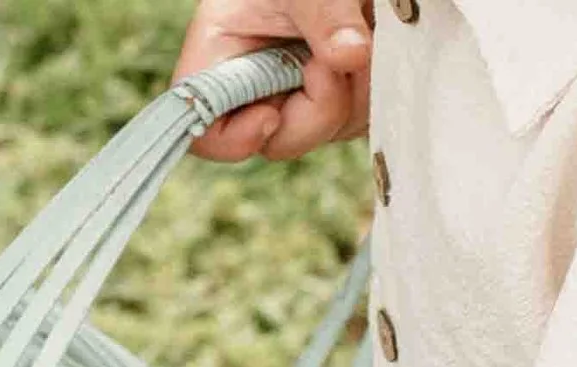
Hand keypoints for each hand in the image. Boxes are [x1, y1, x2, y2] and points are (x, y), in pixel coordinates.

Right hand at [175, 0, 373, 160]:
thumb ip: (324, 16)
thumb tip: (351, 56)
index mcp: (222, 60)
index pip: (204, 130)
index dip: (234, 139)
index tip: (270, 116)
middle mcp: (257, 87)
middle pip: (277, 140)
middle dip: (317, 108)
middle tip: (333, 59)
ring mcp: (297, 97)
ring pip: (326, 132)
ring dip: (354, 91)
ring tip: (359, 35)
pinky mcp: (334, 98)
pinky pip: (357, 119)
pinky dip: (372, 87)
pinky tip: (369, 45)